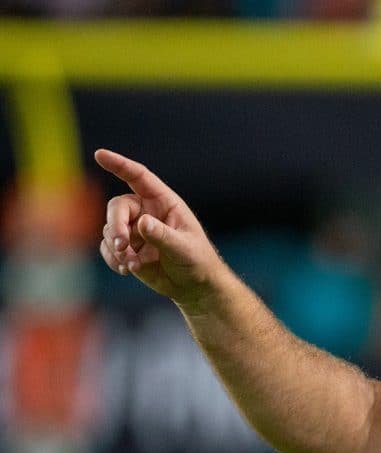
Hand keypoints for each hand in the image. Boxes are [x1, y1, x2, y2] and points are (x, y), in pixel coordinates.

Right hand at [97, 149, 226, 310]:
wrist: (193, 286)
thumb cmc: (197, 261)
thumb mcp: (184, 248)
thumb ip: (163, 236)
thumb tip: (142, 223)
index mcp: (164, 203)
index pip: (139, 178)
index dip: (120, 165)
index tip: (100, 154)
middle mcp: (146, 212)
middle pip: (118, 207)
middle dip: (116, 225)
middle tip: (122, 246)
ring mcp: (134, 231)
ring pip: (110, 229)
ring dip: (117, 248)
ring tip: (132, 265)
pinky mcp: (127, 249)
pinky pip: (108, 248)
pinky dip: (113, 259)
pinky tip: (128, 270)